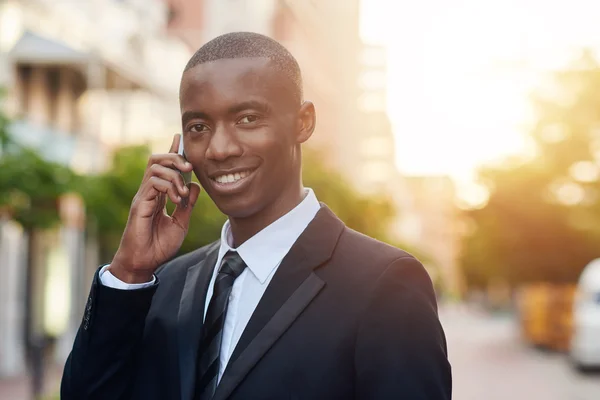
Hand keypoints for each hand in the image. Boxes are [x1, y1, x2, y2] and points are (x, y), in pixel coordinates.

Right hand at [109, 134, 200, 282]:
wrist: (144, 262)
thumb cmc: (159, 246)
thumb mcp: (181, 223)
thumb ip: (188, 204)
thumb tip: (195, 185)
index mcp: (158, 194)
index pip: (164, 167)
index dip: (172, 151)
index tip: (179, 137)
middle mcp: (149, 192)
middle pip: (156, 160)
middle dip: (174, 157)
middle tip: (189, 167)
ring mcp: (143, 196)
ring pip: (155, 167)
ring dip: (174, 175)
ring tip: (183, 193)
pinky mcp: (140, 204)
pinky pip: (153, 183)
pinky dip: (169, 186)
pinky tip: (177, 199)